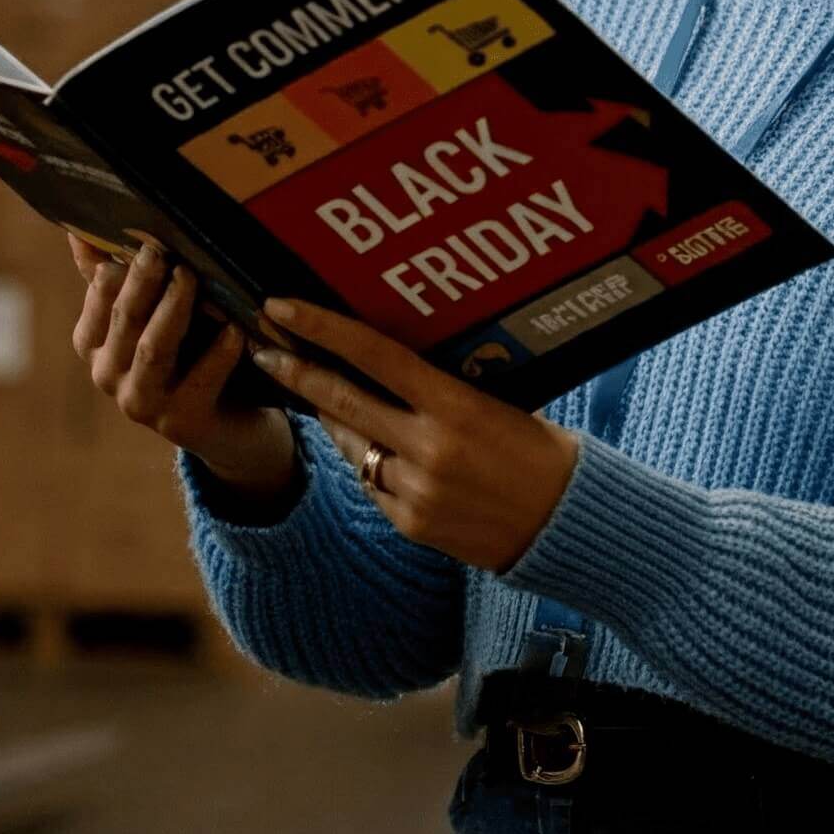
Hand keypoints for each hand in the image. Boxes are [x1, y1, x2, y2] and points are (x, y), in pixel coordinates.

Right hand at [68, 241, 292, 501]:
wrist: (227, 422)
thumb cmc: (185, 353)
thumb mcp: (149, 314)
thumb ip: (113, 275)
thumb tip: (77, 231)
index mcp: (93, 343)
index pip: (98, 297)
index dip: (118, 268)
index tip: (146, 238)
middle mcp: (107, 375)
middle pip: (124, 317)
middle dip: (144, 281)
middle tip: (164, 250)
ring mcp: (142, 403)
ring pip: (153, 347)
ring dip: (174, 309)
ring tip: (194, 278)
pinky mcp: (181, 422)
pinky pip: (200, 380)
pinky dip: (218, 353)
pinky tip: (235, 330)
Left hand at [249, 298, 582, 572]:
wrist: (570, 525)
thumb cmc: (541, 451)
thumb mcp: (496, 403)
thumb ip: (439, 388)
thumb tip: (386, 363)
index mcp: (455, 406)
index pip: (374, 355)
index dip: (321, 328)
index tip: (280, 307)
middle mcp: (428, 449)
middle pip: (341, 402)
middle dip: (296, 373)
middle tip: (264, 349)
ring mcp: (415, 491)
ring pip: (352, 447)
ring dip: (338, 423)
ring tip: (331, 402)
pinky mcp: (411, 525)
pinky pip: (372, 486)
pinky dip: (372, 465)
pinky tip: (387, 454)